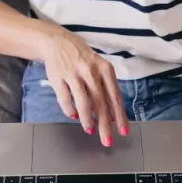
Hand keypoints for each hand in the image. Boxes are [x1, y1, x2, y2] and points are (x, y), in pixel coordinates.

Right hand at [40, 31, 128, 145]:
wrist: (58, 42)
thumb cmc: (83, 59)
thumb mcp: (99, 68)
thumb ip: (106, 90)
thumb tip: (113, 115)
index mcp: (105, 69)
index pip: (115, 96)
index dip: (120, 116)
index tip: (123, 131)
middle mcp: (91, 71)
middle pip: (101, 103)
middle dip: (105, 125)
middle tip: (107, 140)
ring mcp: (74, 74)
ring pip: (83, 103)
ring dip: (88, 120)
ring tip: (90, 130)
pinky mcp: (58, 78)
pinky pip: (65, 99)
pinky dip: (70, 111)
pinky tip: (74, 117)